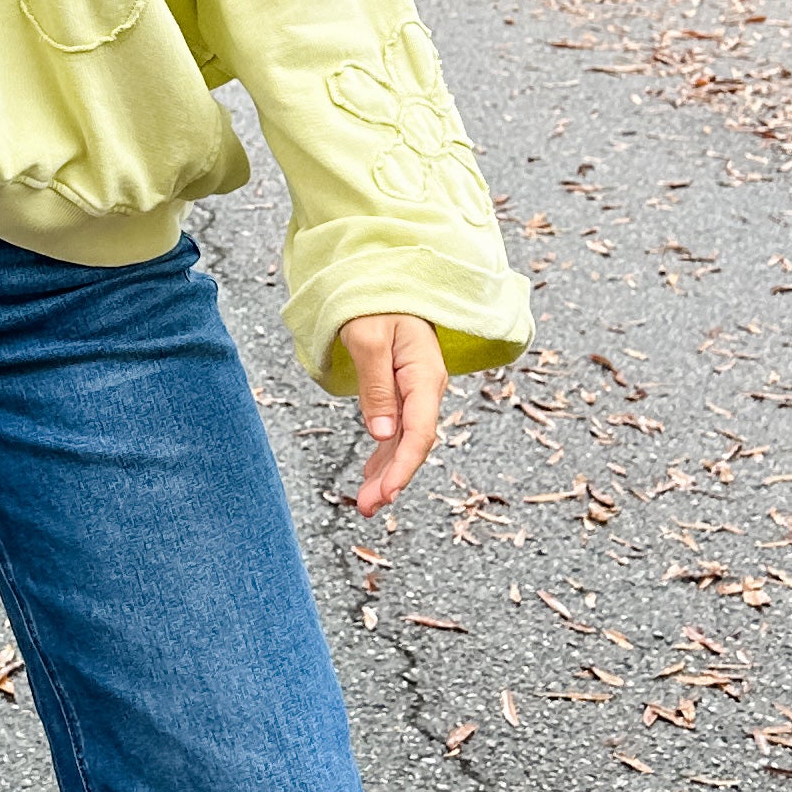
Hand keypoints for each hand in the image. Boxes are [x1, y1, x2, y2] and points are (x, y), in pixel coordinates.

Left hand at [341, 315, 445, 517]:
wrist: (383, 282)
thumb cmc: (375, 303)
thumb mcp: (368, 339)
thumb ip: (376, 386)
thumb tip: (383, 433)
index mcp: (425, 374)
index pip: (421, 431)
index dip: (404, 466)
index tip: (386, 494)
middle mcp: (426, 387)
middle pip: (414, 443)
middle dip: (393, 479)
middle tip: (368, 508)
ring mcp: (417, 392)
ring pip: (405, 441)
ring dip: (387, 473)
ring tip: (364, 504)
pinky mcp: (403, 392)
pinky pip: (397, 430)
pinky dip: (383, 455)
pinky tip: (370, 477)